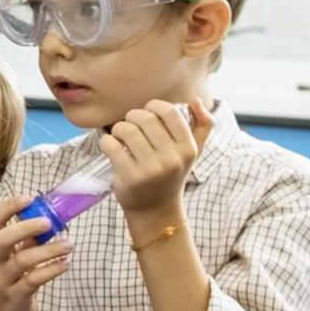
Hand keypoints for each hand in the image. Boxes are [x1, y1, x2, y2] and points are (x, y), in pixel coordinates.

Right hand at [0, 196, 71, 310]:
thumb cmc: (15, 284)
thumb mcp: (19, 260)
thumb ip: (30, 240)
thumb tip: (49, 216)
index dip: (8, 208)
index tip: (27, 198)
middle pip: (2, 240)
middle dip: (25, 228)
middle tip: (48, 222)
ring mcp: (4, 281)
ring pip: (21, 261)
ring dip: (47, 250)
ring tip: (69, 245)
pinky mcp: (15, 298)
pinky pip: (32, 281)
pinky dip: (50, 270)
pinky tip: (65, 264)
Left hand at [101, 99, 212, 218]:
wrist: (156, 211)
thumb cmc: (172, 175)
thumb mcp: (193, 152)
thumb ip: (203, 125)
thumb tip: (196, 99)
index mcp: (188, 148)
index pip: (169, 111)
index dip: (153, 106)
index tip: (147, 115)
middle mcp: (172, 159)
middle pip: (145, 118)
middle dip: (133, 117)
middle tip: (130, 125)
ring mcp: (151, 169)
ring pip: (127, 129)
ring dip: (118, 128)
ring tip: (120, 136)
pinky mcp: (131, 177)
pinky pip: (112, 145)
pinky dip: (107, 142)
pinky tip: (111, 146)